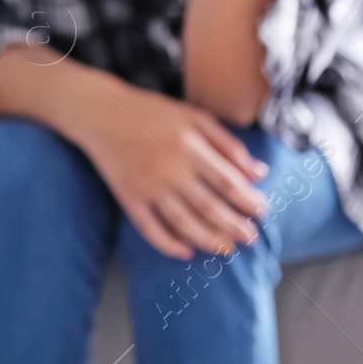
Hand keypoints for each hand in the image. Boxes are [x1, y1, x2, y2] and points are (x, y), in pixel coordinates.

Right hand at [74, 82, 269, 259]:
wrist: (101, 112)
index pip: (228, 182)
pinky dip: (168, 244)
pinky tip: (186, 252)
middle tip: (250, 237)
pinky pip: (150, 228)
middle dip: (234, 226)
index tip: (261, 211)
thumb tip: (259, 173)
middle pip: (209, 207)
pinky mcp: (128, 197)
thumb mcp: (194, 117)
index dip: (249, 200)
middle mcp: (170, 169)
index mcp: (190, 146)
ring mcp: (147, 187)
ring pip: (183, 223)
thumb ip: (228, 144)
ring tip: (226, 248)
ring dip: (209, 240)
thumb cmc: (152, 111)